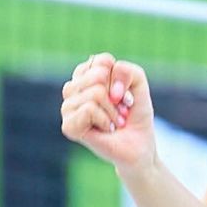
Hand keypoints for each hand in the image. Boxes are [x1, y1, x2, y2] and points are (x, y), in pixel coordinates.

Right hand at [60, 52, 156, 170]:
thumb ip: (127, 70)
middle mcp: (72, 89)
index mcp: (85, 74)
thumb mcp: (138, 84)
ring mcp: (67, 107)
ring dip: (113, 110)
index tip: (123, 94)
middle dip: (117, 95)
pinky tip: (106, 128)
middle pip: (99, 75)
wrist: (139, 145)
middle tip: (119, 110)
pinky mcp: (68, 126)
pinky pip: (89, 109)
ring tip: (114, 120)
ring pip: (96, 92)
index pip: (102, 61)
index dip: (120, 78)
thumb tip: (102, 85)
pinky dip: (106, 119)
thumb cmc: (135, 114)